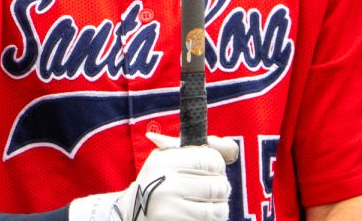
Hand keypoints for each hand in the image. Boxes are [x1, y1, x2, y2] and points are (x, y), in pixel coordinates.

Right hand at [69, 133, 238, 220]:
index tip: (214, 169)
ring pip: (218, 209)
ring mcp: (171, 210)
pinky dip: (211, 220)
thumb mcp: (167, 159)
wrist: (130, 214)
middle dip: (221, 188)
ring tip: (208, 204)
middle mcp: (166, 185)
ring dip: (219, 208)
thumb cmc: (157, 182)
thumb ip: (198, 149)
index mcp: (164, 162)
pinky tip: (200, 215)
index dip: (218, 165)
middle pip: (218, 185)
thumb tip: (231, 147)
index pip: (211, 159)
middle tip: (214, 189)